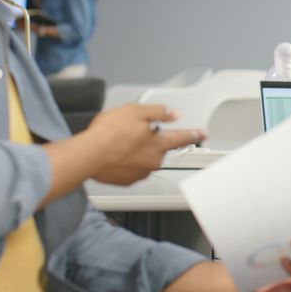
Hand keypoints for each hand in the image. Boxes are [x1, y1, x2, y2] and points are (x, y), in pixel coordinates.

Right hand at [84, 104, 205, 185]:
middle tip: (131, 132)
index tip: (203, 134)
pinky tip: (114, 154)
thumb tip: (173, 113)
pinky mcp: (127, 181)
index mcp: (159, 143)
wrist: (88, 155)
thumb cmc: (108, 133)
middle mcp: (153, 160)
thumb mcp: (135, 111)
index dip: (194, 134)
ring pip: (145, 159)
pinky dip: (126, 162)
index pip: (182, 137)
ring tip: (118, 142)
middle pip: (159, 148)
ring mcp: (141, 173)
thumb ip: (158, 112)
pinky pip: (132, 169)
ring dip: (137, 151)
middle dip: (150, 140)